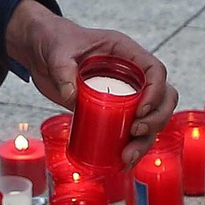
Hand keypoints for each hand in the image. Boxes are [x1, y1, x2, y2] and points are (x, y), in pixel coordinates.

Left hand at [4, 0, 175, 158]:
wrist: (41, 51)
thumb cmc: (54, 42)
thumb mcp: (58, 52)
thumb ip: (63, 70)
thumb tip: (72, 95)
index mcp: (125, 53)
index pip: (155, 70)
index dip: (155, 92)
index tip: (138, 111)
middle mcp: (131, 73)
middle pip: (163, 97)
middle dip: (156, 119)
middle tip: (135, 132)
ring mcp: (124, 93)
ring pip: (151, 118)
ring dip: (146, 140)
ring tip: (127, 157)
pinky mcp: (112, 111)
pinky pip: (132, 130)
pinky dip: (132, 146)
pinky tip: (122, 162)